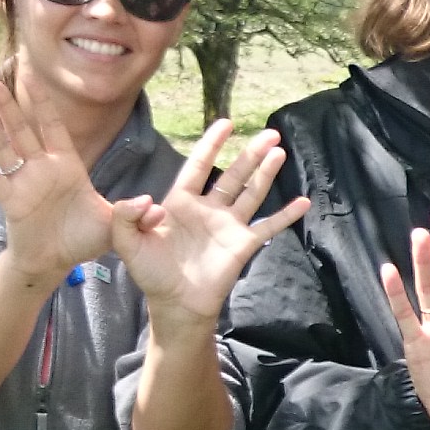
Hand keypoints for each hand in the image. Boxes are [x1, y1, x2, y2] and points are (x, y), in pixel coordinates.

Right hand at [0, 73, 116, 281]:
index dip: (42, 102)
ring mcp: (24, 182)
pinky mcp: (10, 200)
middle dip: (7, 103)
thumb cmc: (83, 239)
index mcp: (67, 166)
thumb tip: (153, 205)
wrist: (58, 263)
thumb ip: (131, 213)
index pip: (52, 126)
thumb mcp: (113, 225)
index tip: (29, 75)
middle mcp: (43, 168)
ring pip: (5, 146)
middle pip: (22, 129)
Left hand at [112, 121, 306, 334]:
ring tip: (279, 152)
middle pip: (233, 174)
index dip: (212, 144)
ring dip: (266, 173)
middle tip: (270, 133)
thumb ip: (126, 216)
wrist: (175, 304)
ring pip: (251, 192)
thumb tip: (148, 199)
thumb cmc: (151, 274)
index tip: (226, 124)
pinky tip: (303, 202)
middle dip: (250, 153)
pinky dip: (287, 215)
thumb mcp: (126, 242)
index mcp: (181, 203)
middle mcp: (209, 209)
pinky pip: (269, 226)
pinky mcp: (244, 245)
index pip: (199, 166)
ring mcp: (229, 226)